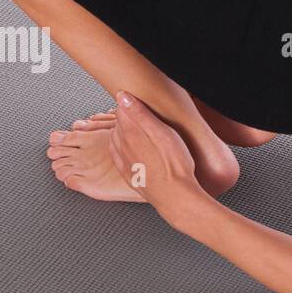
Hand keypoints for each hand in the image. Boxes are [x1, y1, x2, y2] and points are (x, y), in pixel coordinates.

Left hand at [108, 91, 205, 218]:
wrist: (175, 196)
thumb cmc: (174, 165)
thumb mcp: (163, 132)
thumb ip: (141, 113)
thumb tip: (123, 96)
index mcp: (131, 133)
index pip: (122, 110)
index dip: (129, 103)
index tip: (135, 99)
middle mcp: (123, 146)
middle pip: (118, 124)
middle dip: (126, 117)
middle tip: (138, 112)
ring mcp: (124, 161)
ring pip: (116, 139)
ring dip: (122, 132)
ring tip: (135, 128)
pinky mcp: (129, 174)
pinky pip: (118, 156)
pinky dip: (121, 148)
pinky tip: (130, 148)